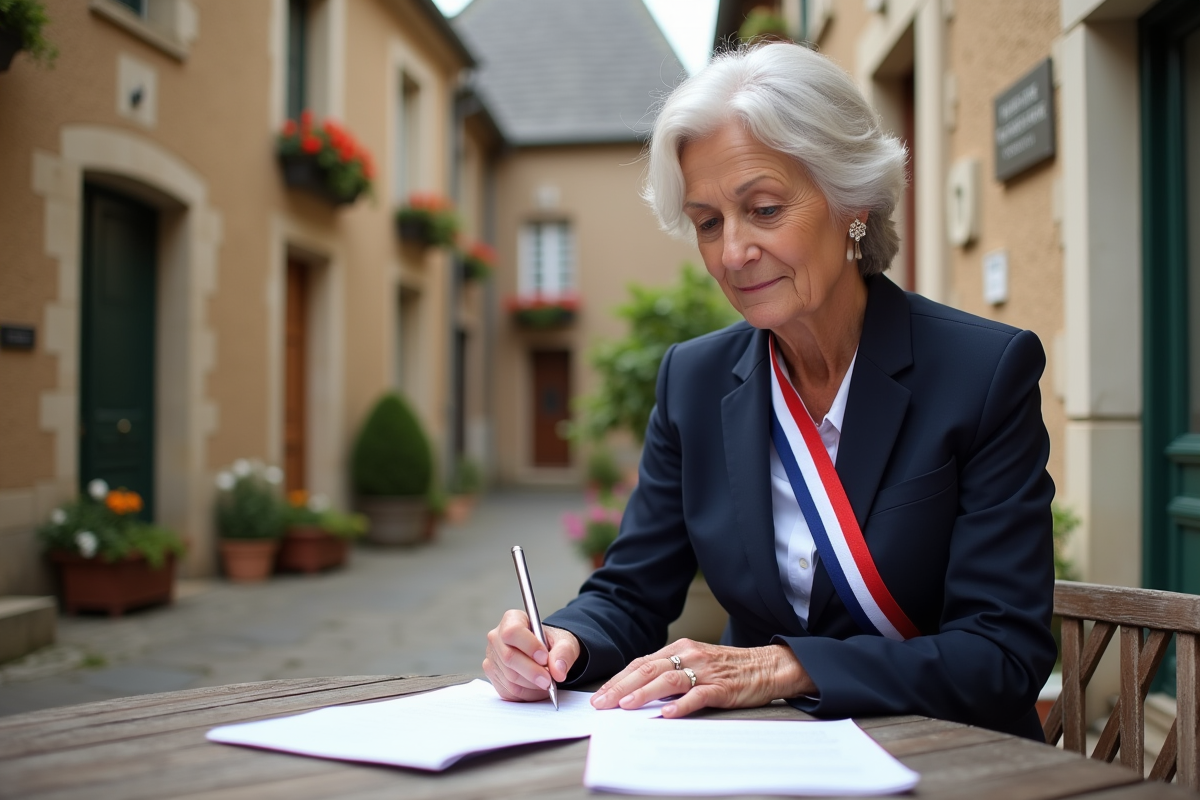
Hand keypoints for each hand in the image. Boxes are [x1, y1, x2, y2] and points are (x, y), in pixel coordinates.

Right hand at [483, 609, 580, 701]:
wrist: (544, 654)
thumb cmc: (551, 643)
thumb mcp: (564, 641)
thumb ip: (564, 653)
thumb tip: (558, 670)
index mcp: (512, 619)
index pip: (513, 631)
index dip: (529, 646)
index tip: (544, 658)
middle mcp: (497, 637)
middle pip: (509, 657)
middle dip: (532, 672)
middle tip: (549, 680)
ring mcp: (492, 658)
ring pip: (509, 677)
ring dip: (531, 685)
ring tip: (547, 683)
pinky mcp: (493, 676)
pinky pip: (508, 690)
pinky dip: (526, 694)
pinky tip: (538, 689)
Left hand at [590, 639, 814, 717]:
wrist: (767, 665)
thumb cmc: (728, 667)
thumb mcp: (695, 662)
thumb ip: (670, 671)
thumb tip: (637, 690)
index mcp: (679, 647)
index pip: (641, 663)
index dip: (618, 679)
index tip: (600, 695)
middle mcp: (689, 655)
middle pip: (648, 670)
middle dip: (621, 687)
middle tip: (602, 703)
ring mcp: (705, 670)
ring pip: (668, 680)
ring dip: (643, 693)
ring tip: (626, 706)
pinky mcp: (721, 687)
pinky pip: (698, 695)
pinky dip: (680, 705)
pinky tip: (667, 714)